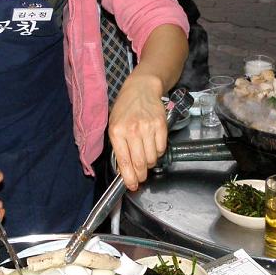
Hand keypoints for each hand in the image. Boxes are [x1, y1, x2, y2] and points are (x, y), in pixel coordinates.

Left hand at [107, 73, 167, 190]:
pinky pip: (161, 148)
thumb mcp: (114, 125)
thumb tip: (124, 169)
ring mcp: (148, 128)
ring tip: (146, 159)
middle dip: (141, 175)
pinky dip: (158, 152)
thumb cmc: (125, 108)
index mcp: (117, 132)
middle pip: (140, 163)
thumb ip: (118, 146)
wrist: (141, 89)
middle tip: (141, 178)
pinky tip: (153, 147)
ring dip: (150, 164)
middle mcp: (132, 130)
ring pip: (152, 158)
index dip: (129, 177)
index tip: (132, 185)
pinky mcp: (161, 125)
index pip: (124, 161)